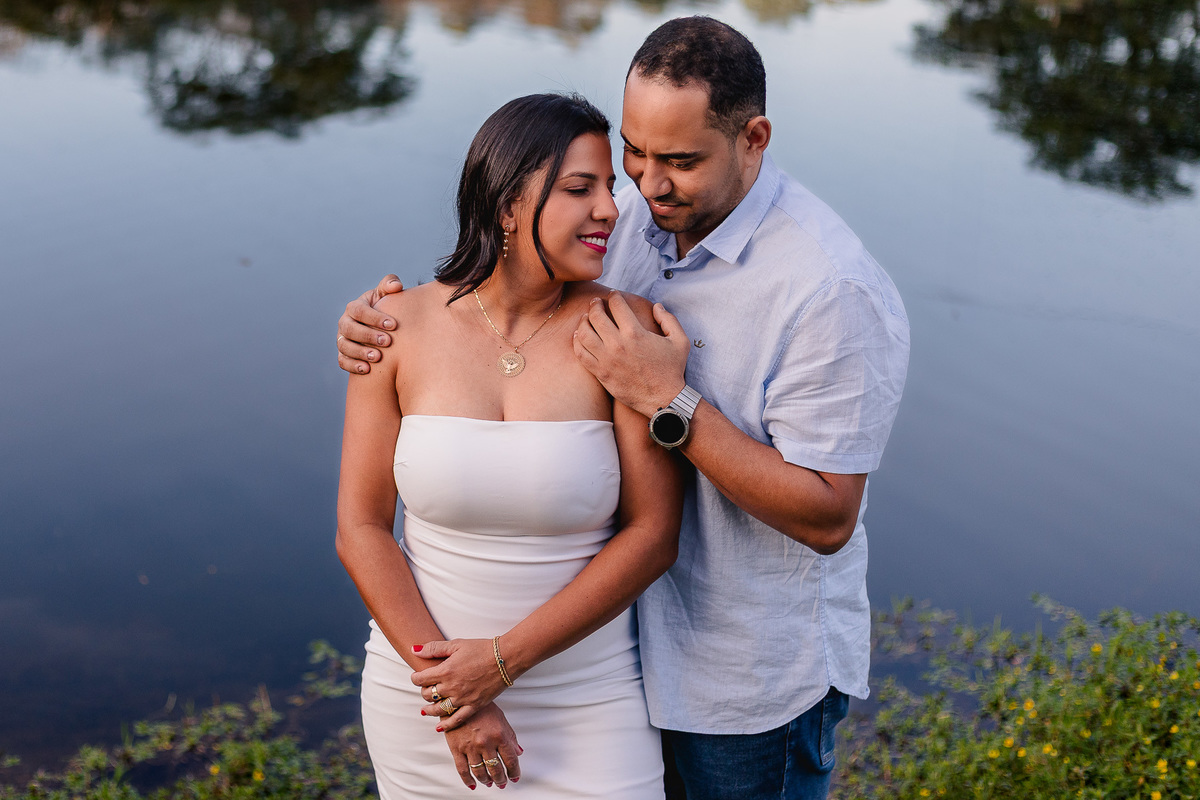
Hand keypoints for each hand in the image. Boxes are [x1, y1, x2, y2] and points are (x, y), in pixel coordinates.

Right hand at [336, 274, 403, 373]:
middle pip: (350, 329)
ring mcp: (343, 339)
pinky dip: (353, 366)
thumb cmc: (385, 308)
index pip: (359, 311)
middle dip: (368, 336)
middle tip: (387, 341)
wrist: (382, 328)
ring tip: (378, 358)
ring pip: (345, 346)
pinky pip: (343, 361)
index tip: (393, 325)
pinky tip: (367, 369)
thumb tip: (396, 286)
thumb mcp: (386, 295)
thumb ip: (390, 285)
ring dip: (360, 353)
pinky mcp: (344, 355)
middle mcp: (345, 323)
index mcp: (354, 308)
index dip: (374, 318)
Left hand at [411, 638, 510, 730]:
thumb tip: (415, 650)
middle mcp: (451, 687)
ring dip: (429, 710)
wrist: (505, 658)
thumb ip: (434, 648)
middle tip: (426, 688)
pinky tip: (439, 727)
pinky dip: (446, 725)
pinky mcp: (474, 705)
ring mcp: (463, 698)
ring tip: (425, 710)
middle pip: (427, 695)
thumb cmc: (482, 648)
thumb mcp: (456, 644)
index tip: (417, 677)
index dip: (415, 678)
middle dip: (423, 692)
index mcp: (445, 670)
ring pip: (438, 710)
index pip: (420, 679)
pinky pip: (457, 719)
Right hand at [442, 702, 522, 789]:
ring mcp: (471, 747)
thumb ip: (510, 737)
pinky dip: (468, 780)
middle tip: (502, 783)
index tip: (515, 777)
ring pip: (480, 772)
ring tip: (490, 783)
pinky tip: (473, 784)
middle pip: (496, 769)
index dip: (514, 771)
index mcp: (499, 735)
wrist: (459, 700)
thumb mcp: (501, 718)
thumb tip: (518, 752)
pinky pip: (463, 769)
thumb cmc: (481, 708)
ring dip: (487, 780)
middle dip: (501, 779)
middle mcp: (486, 743)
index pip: (511, 760)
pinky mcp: (457, 749)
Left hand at [573, 292, 690, 417]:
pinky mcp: (600, 373)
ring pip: (584, 333)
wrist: (664, 400)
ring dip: (583, 321)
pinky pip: (581, 353)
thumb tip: (657, 306)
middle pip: (596, 316)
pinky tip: (579, 336)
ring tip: (586, 318)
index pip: (617, 305)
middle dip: (595, 304)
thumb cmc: (672, 370)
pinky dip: (577, 342)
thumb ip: (669, 319)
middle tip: (596, 302)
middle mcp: (618, 345)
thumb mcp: (680, 341)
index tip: (613, 294)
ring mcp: (607, 360)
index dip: (614, 295)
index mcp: (636, 333)